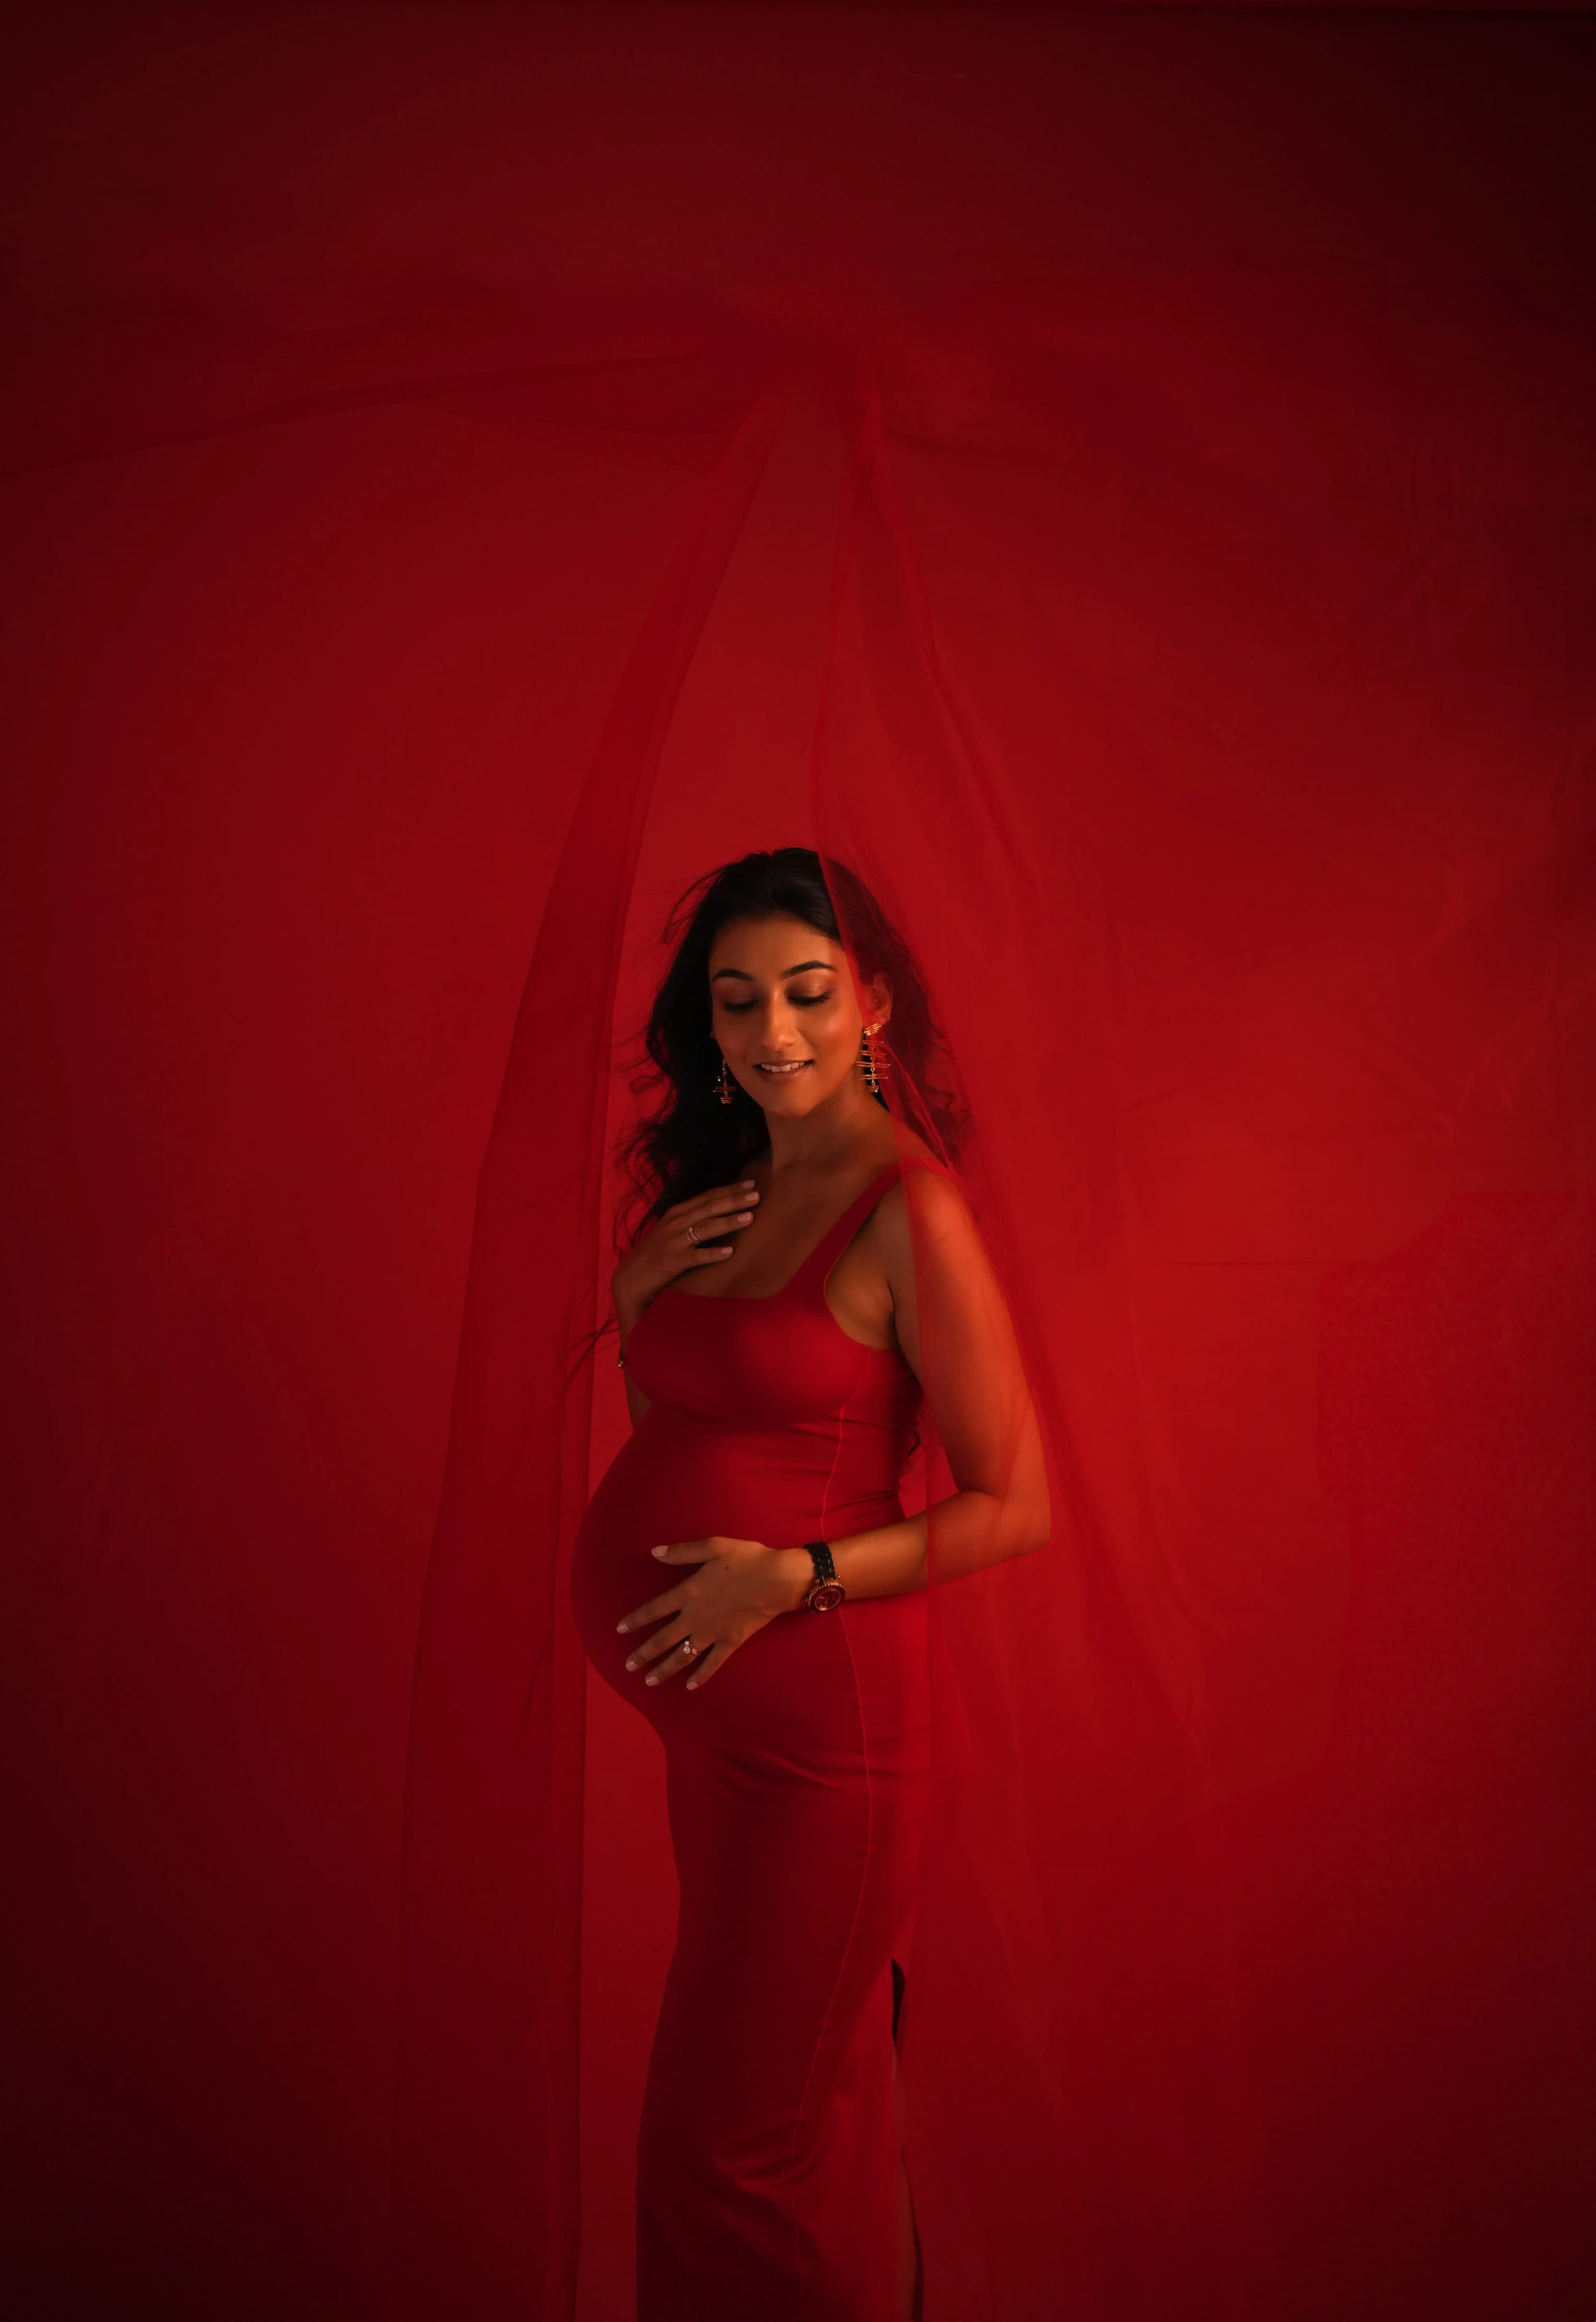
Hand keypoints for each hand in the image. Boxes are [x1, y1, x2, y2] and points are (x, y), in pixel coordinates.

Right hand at [612, 1179, 760, 1328]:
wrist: (630, 1280)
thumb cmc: (655, 1255)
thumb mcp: (672, 1233)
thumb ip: (691, 1221)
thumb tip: (719, 1213)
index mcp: (676, 1214)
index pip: (707, 1198)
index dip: (728, 1190)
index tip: (750, 1184)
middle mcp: (675, 1223)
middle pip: (708, 1208)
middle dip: (733, 1200)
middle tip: (756, 1195)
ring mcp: (672, 1242)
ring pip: (704, 1228)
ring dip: (727, 1222)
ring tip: (749, 1217)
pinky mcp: (670, 1262)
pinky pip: (695, 1257)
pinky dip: (712, 1253)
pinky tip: (729, 1252)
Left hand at [617, 1535, 811, 1689]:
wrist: (778, 1579)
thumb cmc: (746, 1559)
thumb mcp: (712, 1546)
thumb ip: (681, 1552)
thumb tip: (654, 1552)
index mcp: (688, 1593)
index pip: (654, 1609)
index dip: (636, 1619)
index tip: (619, 1629)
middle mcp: (695, 1617)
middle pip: (663, 1639)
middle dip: (644, 1653)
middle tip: (628, 1666)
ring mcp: (713, 1633)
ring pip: (683, 1656)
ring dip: (664, 1669)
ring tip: (649, 1681)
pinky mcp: (730, 1642)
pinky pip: (712, 1663)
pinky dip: (700, 1676)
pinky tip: (689, 1686)